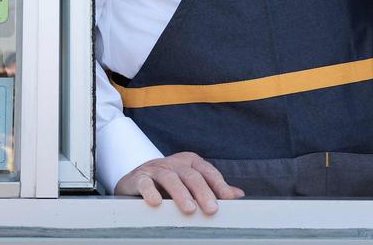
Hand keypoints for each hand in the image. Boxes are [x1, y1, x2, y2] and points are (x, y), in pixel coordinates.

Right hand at [115, 152, 243, 213]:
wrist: (134, 180)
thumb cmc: (167, 184)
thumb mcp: (189, 183)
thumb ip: (212, 188)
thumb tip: (238, 194)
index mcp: (188, 162)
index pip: (207, 171)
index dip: (219, 184)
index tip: (229, 200)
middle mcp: (173, 163)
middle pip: (191, 175)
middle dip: (203, 192)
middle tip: (211, 209)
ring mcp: (155, 169)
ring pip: (170, 177)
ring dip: (180, 193)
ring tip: (189, 209)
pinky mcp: (138, 178)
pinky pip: (144, 183)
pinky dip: (150, 191)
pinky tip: (156, 202)